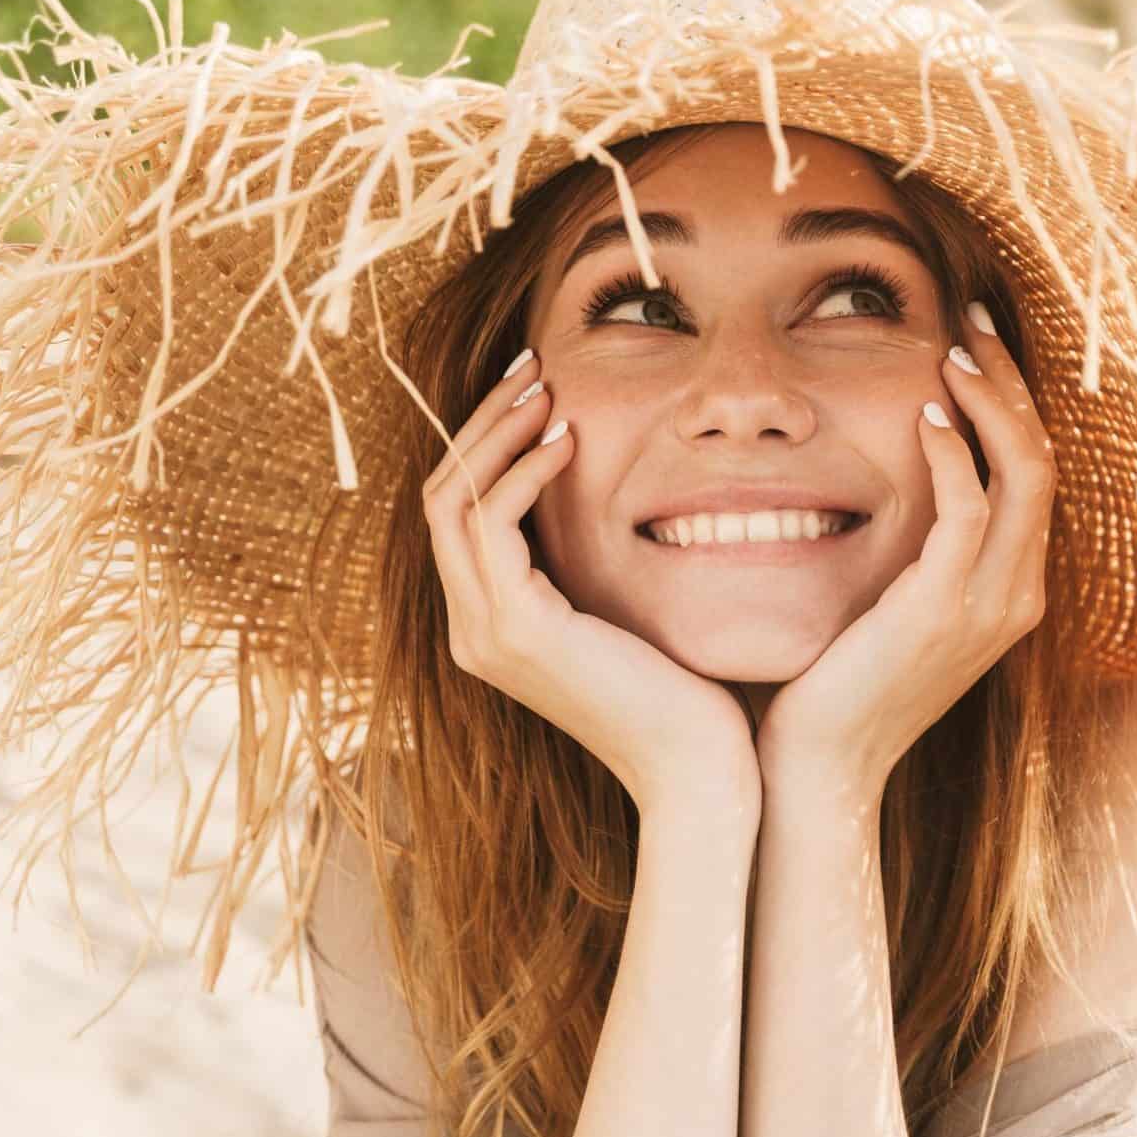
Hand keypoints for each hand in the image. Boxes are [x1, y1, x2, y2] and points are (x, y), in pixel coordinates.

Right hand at [424, 354, 760, 817]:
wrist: (696, 770)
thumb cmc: (682, 698)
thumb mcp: (624, 617)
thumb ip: (591, 567)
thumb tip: (605, 492)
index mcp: (490, 627)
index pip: (459, 514)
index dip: (486, 443)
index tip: (535, 389)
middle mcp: (471, 632)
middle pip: (441, 496)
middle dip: (481, 423)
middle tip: (532, 366)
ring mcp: (485, 634)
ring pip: (453, 500)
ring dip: (497, 433)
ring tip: (548, 388)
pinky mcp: (517, 631)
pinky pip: (491, 523)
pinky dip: (522, 473)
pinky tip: (568, 442)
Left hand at [754, 303, 1055, 801]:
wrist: (822, 770)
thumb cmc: (836, 690)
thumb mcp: (887, 612)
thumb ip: (910, 555)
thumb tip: (887, 484)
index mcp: (1009, 594)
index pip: (1034, 477)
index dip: (1013, 405)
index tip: (975, 348)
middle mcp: (1015, 598)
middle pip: (1043, 462)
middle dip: (1012, 384)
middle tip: (973, 322)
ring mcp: (989, 607)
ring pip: (1023, 475)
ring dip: (990, 402)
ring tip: (951, 351)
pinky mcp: (944, 609)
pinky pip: (970, 509)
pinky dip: (954, 451)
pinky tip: (924, 412)